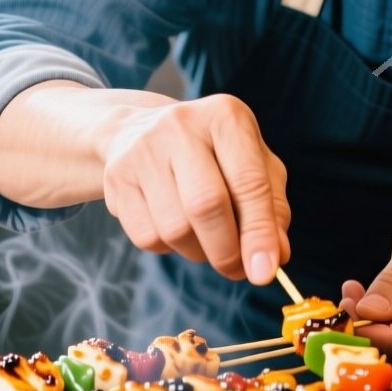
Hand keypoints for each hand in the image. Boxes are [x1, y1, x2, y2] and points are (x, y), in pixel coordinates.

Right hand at [99, 93, 290, 283]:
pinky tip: (176, 228)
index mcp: (226, 117)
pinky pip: (147, 237)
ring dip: (198, 252)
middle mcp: (181, 126)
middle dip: (226, 251)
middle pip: (206, 206)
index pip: (249, 182)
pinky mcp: (116, 178)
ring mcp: (142, 150)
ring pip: (175, 229)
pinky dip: (169, 248)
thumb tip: (275, 257)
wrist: (142, 131)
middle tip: (238, 270)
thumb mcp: (253, 166)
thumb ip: (272, 209)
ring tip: (207, 242)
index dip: (259, 233)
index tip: (265, 273)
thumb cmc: (214, 155)